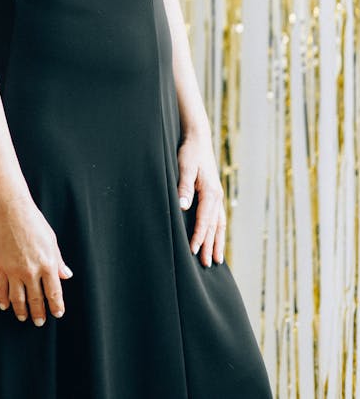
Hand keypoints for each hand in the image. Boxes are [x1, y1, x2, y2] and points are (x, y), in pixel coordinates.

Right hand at [0, 197, 72, 325]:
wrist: (11, 212)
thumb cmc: (34, 223)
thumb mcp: (51, 241)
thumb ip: (58, 261)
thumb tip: (66, 276)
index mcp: (47, 264)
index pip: (53, 293)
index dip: (56, 306)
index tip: (57, 313)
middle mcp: (31, 271)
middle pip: (36, 299)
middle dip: (38, 313)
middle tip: (39, 322)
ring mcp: (14, 270)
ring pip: (18, 298)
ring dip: (21, 311)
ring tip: (23, 317)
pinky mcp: (0, 266)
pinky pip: (1, 289)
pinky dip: (3, 300)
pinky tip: (5, 306)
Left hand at [177, 133, 225, 267]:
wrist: (198, 139)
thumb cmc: (189, 153)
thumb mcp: (184, 167)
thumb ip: (184, 187)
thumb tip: (183, 206)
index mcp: (211, 193)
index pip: (204, 221)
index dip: (198, 237)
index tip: (193, 252)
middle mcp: (217, 197)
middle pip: (214, 227)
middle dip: (210, 246)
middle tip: (207, 265)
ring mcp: (218, 196)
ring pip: (219, 224)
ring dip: (217, 241)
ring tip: (217, 259)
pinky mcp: (215, 194)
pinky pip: (219, 217)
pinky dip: (218, 230)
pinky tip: (216, 237)